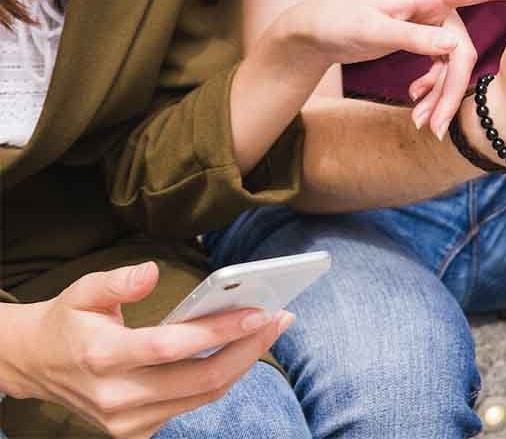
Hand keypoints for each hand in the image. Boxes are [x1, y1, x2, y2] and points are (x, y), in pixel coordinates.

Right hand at [3, 262, 292, 438]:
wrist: (36, 365)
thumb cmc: (69, 321)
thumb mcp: (82, 292)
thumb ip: (118, 282)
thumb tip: (151, 272)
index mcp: (103, 357)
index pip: (172, 347)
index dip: (219, 331)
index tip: (259, 311)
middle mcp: (117, 397)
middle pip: (200, 379)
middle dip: (249, 349)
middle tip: (280, 318)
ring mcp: (128, 421)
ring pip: (203, 395)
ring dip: (244, 362)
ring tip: (271, 328)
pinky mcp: (137, 431)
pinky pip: (192, 404)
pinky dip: (221, 378)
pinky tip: (242, 350)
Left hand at [274, 0, 505, 136]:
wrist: (313, 31)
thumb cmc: (338, 21)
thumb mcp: (372, 31)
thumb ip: (414, 38)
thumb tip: (455, 46)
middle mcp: (435, 6)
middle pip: (463, 53)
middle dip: (453, 91)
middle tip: (436, 127)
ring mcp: (430, 24)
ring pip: (453, 65)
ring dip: (442, 97)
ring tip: (423, 124)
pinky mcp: (422, 39)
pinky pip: (441, 68)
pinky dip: (433, 90)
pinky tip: (417, 102)